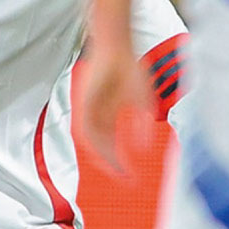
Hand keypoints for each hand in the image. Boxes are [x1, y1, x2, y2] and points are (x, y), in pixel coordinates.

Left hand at [80, 39, 152, 174]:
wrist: (116, 49)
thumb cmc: (130, 69)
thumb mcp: (142, 102)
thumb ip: (143, 126)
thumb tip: (144, 149)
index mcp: (109, 116)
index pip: (112, 145)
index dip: (121, 161)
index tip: (131, 176)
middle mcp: (98, 117)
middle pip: (103, 148)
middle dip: (114, 165)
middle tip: (125, 180)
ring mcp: (90, 112)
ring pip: (95, 143)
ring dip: (106, 158)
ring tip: (119, 171)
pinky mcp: (84, 105)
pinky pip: (87, 130)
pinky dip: (97, 143)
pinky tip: (109, 153)